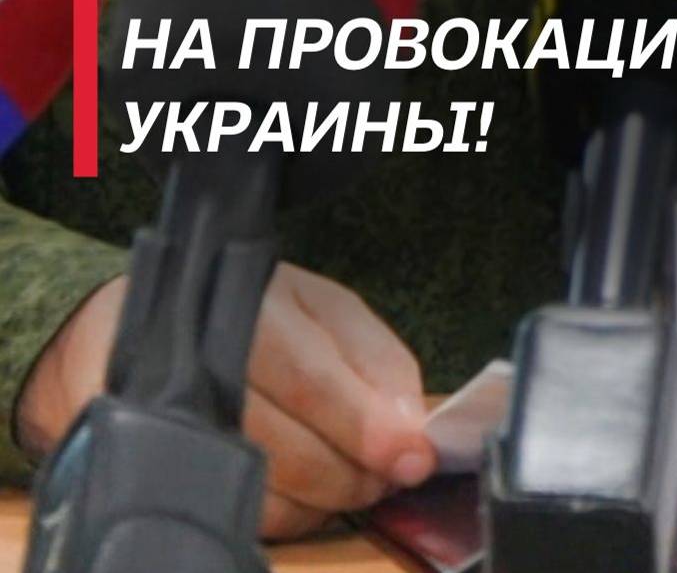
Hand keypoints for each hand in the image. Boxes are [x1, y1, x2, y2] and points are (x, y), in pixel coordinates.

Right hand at [14, 261, 437, 539]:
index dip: (364, 422)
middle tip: (385, 475)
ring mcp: (164, 416)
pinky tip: (302, 491)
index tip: (411, 456)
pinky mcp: (148, 463)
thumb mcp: (320, 311)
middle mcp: (197, 358)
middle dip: (350, 471)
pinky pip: (231, 510)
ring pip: (262, 488)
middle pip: (287, 444)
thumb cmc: (248, 316)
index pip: (309, 376)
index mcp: (246, 302)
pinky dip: (283, 512)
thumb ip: (374, 359)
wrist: (127, 332)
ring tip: (348, 479)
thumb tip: (410, 427)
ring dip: (322, 498)